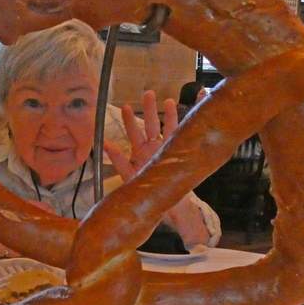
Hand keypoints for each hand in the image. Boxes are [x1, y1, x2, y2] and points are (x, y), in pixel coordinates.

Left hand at [105, 90, 209, 246]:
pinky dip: (194, 119)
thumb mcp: (132, 179)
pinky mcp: (185, 151)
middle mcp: (156, 149)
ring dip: (169, 113)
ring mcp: (171, 149)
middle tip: (148, 93)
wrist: (176, 211)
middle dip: (149, 109)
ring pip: (170, 127)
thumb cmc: (151, 197)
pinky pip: (189, 133)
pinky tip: (197, 110)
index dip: (129, 121)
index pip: (134, 134)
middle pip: (152, 125)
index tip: (125, 106)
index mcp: (142, 154)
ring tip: (168, 101)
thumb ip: (120, 161)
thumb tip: (106, 144)